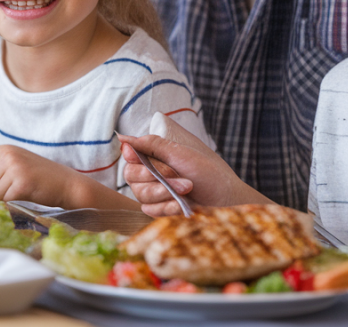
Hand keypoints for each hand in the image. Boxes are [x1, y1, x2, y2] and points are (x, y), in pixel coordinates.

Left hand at [0, 145, 79, 207]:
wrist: (66, 184)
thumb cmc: (38, 177)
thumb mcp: (14, 163)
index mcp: (3, 148)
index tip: (3, 180)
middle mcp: (7, 154)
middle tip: (14, 186)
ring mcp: (14, 167)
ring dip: (5, 196)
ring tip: (22, 188)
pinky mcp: (21, 182)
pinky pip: (4, 198)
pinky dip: (14, 200)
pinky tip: (27, 192)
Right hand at [119, 129, 269, 213]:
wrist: (225, 199)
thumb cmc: (207, 171)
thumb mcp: (180, 153)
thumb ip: (150, 145)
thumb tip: (122, 138)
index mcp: (153, 155)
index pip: (129, 155)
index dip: (135, 159)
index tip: (147, 162)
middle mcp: (149, 173)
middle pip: (131, 175)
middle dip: (156, 177)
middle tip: (180, 177)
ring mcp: (153, 193)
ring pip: (140, 194)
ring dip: (165, 192)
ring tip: (187, 189)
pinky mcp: (159, 209)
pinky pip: (150, 210)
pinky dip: (167, 207)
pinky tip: (181, 205)